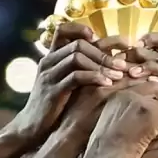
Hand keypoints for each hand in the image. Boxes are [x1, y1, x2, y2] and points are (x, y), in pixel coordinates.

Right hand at [16, 22, 130, 140]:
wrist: (33, 127)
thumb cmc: (55, 104)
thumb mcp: (65, 81)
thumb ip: (80, 68)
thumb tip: (109, 59)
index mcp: (51, 56)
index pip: (63, 29)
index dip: (83, 29)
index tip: (101, 40)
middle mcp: (48, 61)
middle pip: (78, 44)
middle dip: (104, 52)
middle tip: (124, 62)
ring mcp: (49, 75)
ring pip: (76, 57)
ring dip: (102, 65)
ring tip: (120, 74)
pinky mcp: (53, 91)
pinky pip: (75, 77)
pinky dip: (94, 77)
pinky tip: (108, 84)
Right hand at [89, 83, 157, 157]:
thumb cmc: (105, 149)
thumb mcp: (111, 123)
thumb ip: (124, 111)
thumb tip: (142, 111)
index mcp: (116, 93)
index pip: (142, 85)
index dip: (155, 95)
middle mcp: (127, 93)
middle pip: (156, 88)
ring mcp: (139, 102)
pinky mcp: (151, 115)